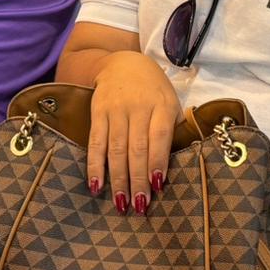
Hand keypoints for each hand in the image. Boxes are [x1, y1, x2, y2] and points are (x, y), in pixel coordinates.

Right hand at [86, 52, 181, 216]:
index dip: (157, 161)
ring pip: (116, 149)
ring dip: (118, 179)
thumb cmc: (153, 89)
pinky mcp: (97, 112)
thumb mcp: (170, 101)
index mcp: (162, 104)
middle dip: (137, 179)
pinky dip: (95, 165)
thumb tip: (174, 162)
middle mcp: (138, 107)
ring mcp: (116, 110)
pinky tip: (97, 185)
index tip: (157, 186)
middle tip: (139, 206)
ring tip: (120, 203)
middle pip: (137, 148)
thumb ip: (172, 128)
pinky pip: (95, 142)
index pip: (159, 136)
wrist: (123, 63)